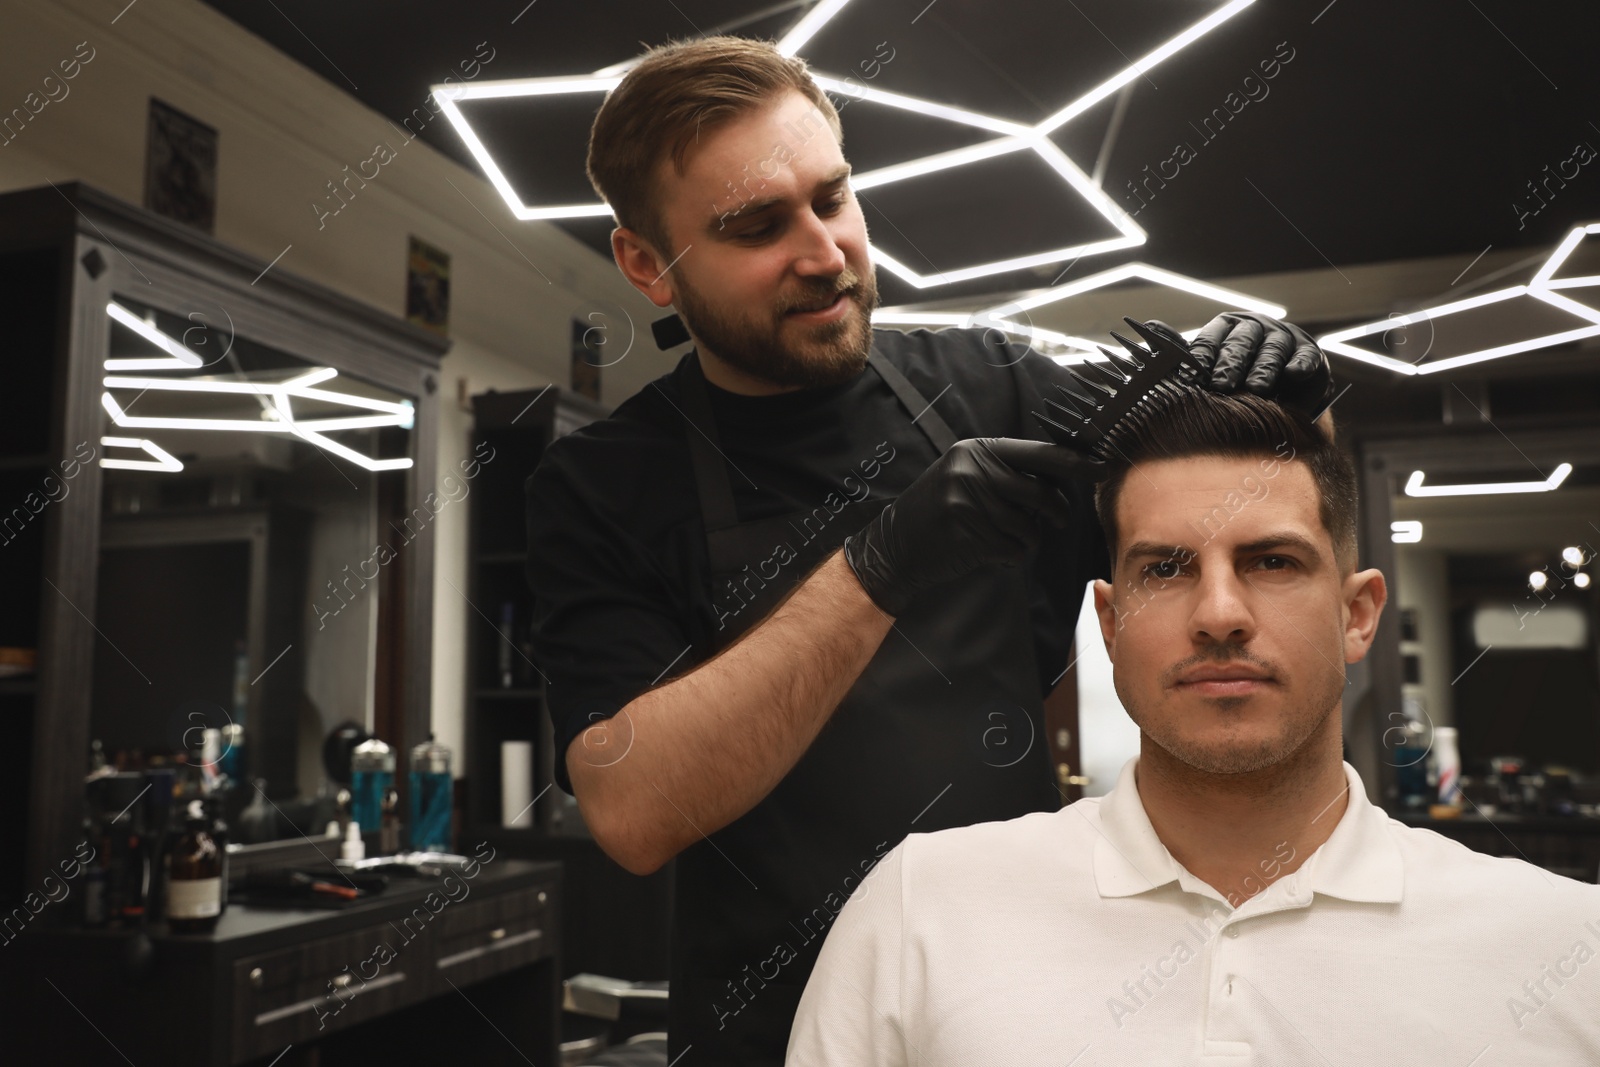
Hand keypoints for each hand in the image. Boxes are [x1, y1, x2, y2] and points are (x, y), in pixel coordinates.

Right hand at [843, 438, 1105, 616]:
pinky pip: (1014, 550)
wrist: (893, 547)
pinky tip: (990, 552)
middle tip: (1059, 520)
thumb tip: (1060, 477)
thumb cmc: (936, 511)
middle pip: (1039, 493)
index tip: (1102, 468)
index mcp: (976, 450)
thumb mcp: (964, 475)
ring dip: (1028, 539)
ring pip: (1029, 526)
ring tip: (1005, 537)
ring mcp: (968, 504)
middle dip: (1057, 511)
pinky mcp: (968, 536)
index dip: (1075, 463)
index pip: (1039, 454)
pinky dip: (1011, 556)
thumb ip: (1005, 472)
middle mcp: (972, 472)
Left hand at [1176, 312, 1335, 419]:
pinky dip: (1300, 364)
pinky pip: (1305, 356)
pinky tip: (1293, 374)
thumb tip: (1150, 326)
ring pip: (1272, 349)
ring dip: (1264, 369)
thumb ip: (1183, 350)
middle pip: (1241, 342)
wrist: (1281, 387)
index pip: (1211, 338)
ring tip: (1255, 389)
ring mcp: (1282, 338)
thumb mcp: (1209, 364)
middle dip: (1230, 364)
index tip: (1192, 375)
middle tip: (1221, 386)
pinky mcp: (1308, 352)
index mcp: (1226, 328)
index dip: (1202, 356)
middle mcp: (1254, 328)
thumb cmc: (1236, 375)